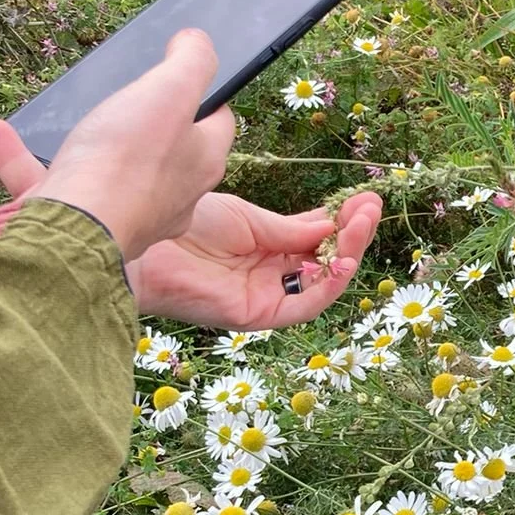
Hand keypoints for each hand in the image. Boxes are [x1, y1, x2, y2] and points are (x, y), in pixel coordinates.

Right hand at [0, 29, 234, 264]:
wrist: (74, 230)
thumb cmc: (127, 160)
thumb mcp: (171, 91)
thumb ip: (192, 61)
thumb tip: (198, 42)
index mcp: (201, 164)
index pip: (217, 123)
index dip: (203, 95)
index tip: (180, 74)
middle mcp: (173, 196)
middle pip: (167, 149)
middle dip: (145, 121)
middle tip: (123, 95)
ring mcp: (128, 214)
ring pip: (108, 169)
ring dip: (82, 138)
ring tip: (61, 114)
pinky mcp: (82, 225)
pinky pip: (50, 183)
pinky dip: (22, 159)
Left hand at [125, 187, 382, 327]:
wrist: (143, 244)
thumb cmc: (185, 226)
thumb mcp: (249, 219)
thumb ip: (291, 228)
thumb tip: (333, 225)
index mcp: (263, 247)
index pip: (313, 238)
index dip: (340, 221)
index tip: (363, 198)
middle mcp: (267, 275)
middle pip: (322, 261)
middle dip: (351, 233)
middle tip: (371, 206)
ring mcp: (263, 297)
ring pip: (320, 284)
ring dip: (347, 254)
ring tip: (363, 221)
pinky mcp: (255, 316)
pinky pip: (303, 307)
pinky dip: (327, 285)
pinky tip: (341, 257)